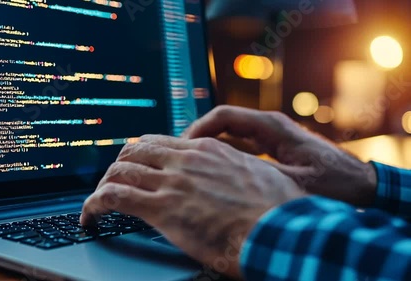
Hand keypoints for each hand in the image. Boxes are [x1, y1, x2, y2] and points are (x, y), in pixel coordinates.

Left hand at [81, 135, 304, 278]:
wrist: (283, 232)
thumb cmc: (278, 211)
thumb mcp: (261, 177)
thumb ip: (239, 171)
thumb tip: (235, 179)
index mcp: (208, 150)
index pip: (160, 142)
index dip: (141, 154)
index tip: (135, 166)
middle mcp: (186, 159)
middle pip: (134, 151)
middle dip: (118, 166)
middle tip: (112, 181)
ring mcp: (173, 182)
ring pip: (120, 171)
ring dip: (103, 185)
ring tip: (97, 200)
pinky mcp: (163, 209)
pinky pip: (114, 198)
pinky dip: (95, 205)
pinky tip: (90, 216)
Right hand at [183, 105, 376, 205]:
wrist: (362, 184)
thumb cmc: (336, 183)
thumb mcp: (294, 183)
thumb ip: (259, 176)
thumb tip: (222, 178)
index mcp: (272, 127)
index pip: (224, 116)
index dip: (199, 128)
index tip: (182, 146)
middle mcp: (270, 126)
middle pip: (224, 122)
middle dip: (199, 136)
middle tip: (179, 155)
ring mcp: (272, 135)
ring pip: (231, 133)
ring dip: (210, 145)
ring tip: (191, 162)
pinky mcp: (275, 147)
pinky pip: (241, 144)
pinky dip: (224, 153)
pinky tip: (213, 170)